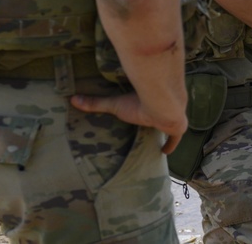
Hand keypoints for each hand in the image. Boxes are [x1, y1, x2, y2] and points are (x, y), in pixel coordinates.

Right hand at [71, 92, 186, 153]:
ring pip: (170, 123)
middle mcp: (163, 107)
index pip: (148, 102)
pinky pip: (176, 138)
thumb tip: (73, 98)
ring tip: (157, 135)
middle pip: (160, 112)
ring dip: (166, 128)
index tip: (141, 110)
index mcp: (150, 100)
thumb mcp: (115, 104)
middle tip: (149, 122)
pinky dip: (171, 144)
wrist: (164, 105)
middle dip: (157, 116)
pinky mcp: (178, 128)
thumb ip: (96, 103)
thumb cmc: (140, 101)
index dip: (145, 106)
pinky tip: (165, 152)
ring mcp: (173, 117)